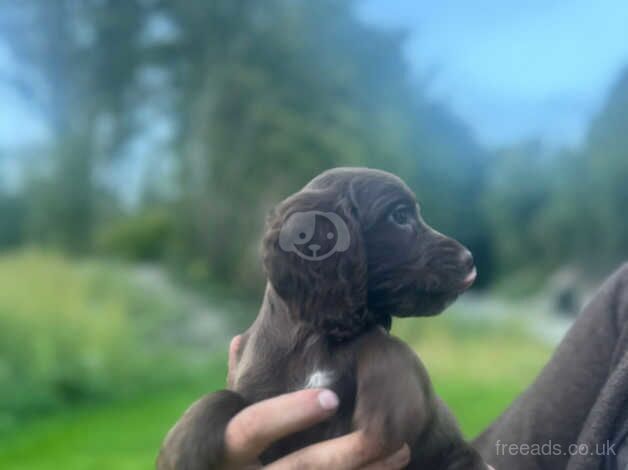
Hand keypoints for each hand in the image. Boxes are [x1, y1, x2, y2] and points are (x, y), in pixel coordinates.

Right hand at [223, 336, 409, 468]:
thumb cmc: (224, 447)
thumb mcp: (216, 419)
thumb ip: (235, 384)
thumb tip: (239, 339)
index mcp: (224, 448)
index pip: (254, 428)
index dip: (289, 414)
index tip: (331, 398)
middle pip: (301, 468)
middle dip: (343, 453)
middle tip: (378, 432)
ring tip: (401, 449)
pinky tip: (390, 467)